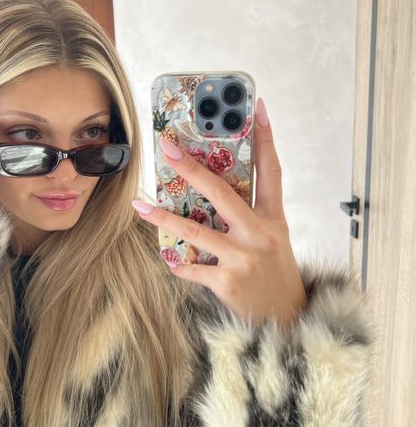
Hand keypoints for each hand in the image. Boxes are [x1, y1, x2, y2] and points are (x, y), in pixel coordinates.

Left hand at [131, 98, 307, 330]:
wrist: (287, 318)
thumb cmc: (275, 274)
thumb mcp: (273, 239)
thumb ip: (249, 216)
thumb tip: (212, 192)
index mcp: (273, 219)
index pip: (272, 171)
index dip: (266, 138)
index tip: (256, 108)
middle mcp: (259, 234)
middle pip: (223, 193)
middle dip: (193, 168)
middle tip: (168, 148)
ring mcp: (243, 258)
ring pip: (196, 231)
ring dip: (163, 218)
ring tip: (140, 205)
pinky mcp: (227, 282)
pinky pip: (191, 268)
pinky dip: (177, 263)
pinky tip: (167, 258)